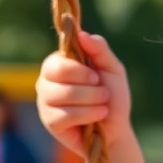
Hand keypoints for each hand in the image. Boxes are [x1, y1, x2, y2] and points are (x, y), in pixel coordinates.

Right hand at [36, 30, 131, 155]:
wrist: (117, 129)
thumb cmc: (113, 97)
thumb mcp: (112, 69)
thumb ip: (99, 49)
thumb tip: (81, 33)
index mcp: (59, 64)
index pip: (58, 61)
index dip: (80, 69)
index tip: (96, 77)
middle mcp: (47, 81)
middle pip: (58, 75)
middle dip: (88, 86)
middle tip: (103, 93)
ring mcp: (45, 102)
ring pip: (63, 95)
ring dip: (91, 101)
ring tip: (103, 106)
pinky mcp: (50, 122)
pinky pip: (64, 115)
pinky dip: (87, 115)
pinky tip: (97, 118)